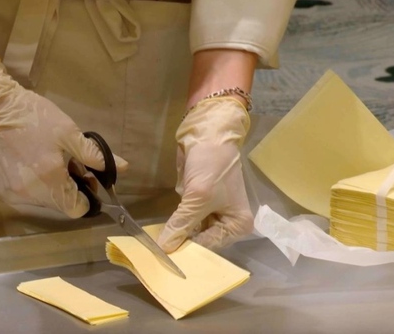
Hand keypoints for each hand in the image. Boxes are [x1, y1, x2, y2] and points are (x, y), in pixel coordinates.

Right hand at [0, 57, 126, 217]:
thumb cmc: (33, 117)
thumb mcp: (68, 133)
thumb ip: (94, 155)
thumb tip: (123, 168)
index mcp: (49, 181)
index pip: (76, 209)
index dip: (87, 198)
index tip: (87, 179)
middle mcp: (30, 195)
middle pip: (60, 205)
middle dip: (70, 190)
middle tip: (70, 165)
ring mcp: (12, 195)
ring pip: (43, 202)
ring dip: (52, 188)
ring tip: (51, 162)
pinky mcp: (1, 191)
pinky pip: (27, 196)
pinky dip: (35, 185)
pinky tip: (33, 164)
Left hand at [157, 98, 253, 251]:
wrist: (208, 134)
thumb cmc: (212, 165)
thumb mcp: (198, 197)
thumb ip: (182, 223)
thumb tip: (164, 248)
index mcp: (238, 225)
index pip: (210, 246)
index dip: (189, 251)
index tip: (166, 259)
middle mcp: (227, 224)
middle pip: (201, 242)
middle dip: (181, 245)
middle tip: (157, 257)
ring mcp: (212, 214)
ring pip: (191, 233)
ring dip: (175, 236)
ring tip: (155, 248)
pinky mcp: (198, 205)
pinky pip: (185, 221)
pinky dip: (174, 225)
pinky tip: (160, 233)